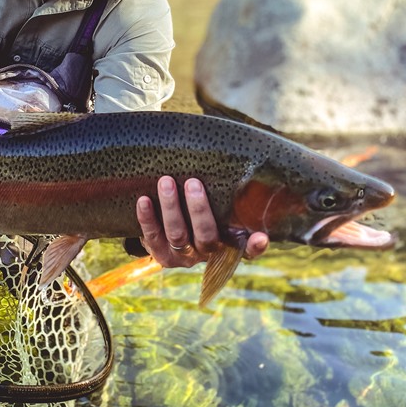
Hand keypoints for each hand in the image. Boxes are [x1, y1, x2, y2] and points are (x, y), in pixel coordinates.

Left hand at [137, 176, 268, 266]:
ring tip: (166, 182)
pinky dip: (147, 218)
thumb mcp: (215, 201)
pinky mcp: (161, 256)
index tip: (261, 237)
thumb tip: (226, 149)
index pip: (247, 248)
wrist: (167, 226)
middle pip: (207, 236)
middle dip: (199, 210)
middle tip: (193, 182)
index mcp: (228, 241)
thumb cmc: (198, 205)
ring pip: (178, 235)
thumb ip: (222, 188)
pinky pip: (152, 238)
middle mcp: (208, 252)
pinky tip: (143, 200)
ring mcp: (184, 257)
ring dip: (171, 208)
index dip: (254, 246)